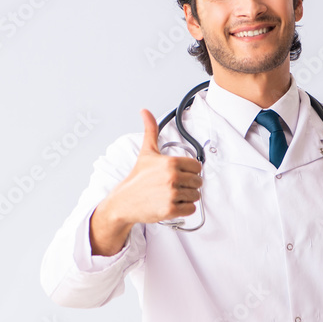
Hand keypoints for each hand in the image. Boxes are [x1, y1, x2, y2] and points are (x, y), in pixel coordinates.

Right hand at [90, 109, 202, 254]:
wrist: (124, 201)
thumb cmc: (137, 178)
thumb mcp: (146, 153)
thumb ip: (150, 131)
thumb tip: (145, 111)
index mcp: (170, 162)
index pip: (197, 167)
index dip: (189, 171)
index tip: (178, 174)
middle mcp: (172, 178)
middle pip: (198, 182)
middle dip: (188, 185)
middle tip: (173, 186)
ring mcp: (172, 194)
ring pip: (195, 196)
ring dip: (186, 197)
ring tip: (170, 195)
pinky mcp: (171, 210)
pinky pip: (191, 209)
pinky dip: (184, 209)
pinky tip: (171, 204)